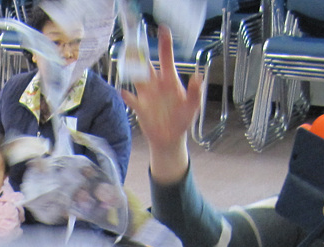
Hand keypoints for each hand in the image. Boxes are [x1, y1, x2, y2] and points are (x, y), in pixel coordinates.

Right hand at [120, 27, 203, 184]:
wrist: (170, 138)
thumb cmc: (183, 120)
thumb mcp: (193, 107)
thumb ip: (195, 92)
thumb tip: (199, 77)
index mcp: (170, 80)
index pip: (166, 59)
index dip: (165, 44)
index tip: (162, 31)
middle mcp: (156, 84)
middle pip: (146, 65)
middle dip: (140, 54)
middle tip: (134, 43)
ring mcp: (146, 95)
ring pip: (136, 77)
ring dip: (130, 70)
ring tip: (126, 62)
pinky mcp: (140, 107)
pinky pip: (131, 99)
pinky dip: (127, 96)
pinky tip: (124, 92)